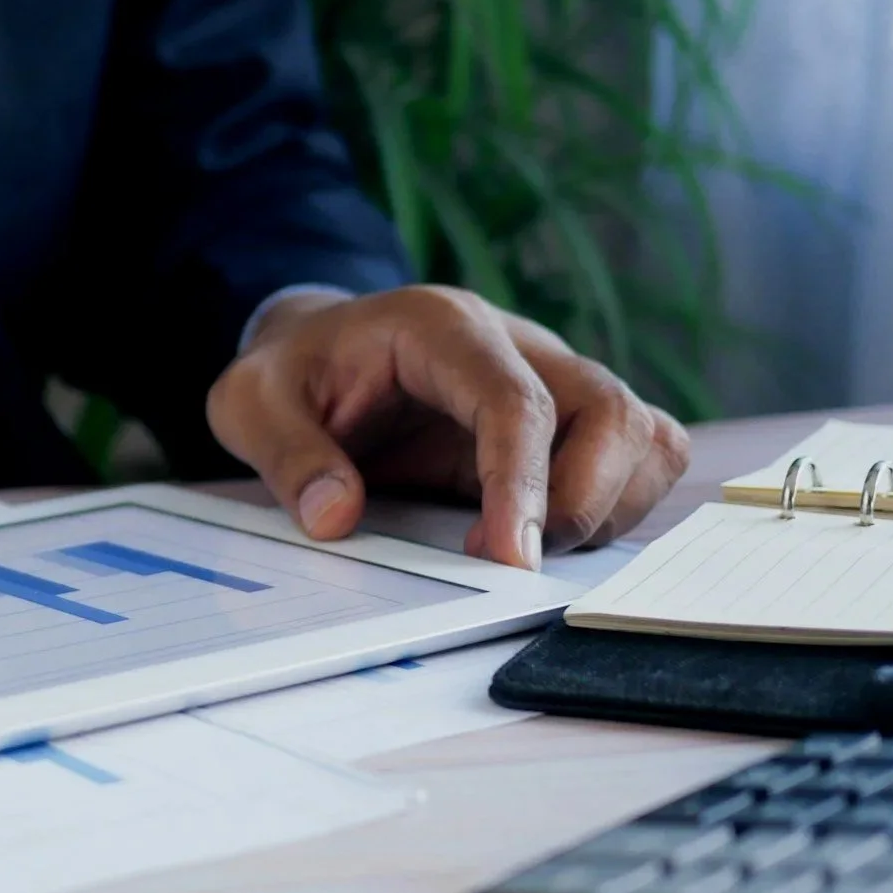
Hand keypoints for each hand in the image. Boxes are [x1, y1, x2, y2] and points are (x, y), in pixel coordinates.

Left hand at [206, 286, 688, 569]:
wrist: (316, 351)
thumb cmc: (292, 375)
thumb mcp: (250, 404)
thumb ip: (289, 455)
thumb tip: (337, 517)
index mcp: (443, 329)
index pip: (516, 400)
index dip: (523, 482)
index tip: (509, 559)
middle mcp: (517, 344)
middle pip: (610, 411)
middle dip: (583, 500)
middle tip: (512, 563)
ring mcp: (552, 379)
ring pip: (642, 434)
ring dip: (607, 507)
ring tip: (526, 548)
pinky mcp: (567, 421)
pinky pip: (639, 455)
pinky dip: (617, 505)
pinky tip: (549, 535)